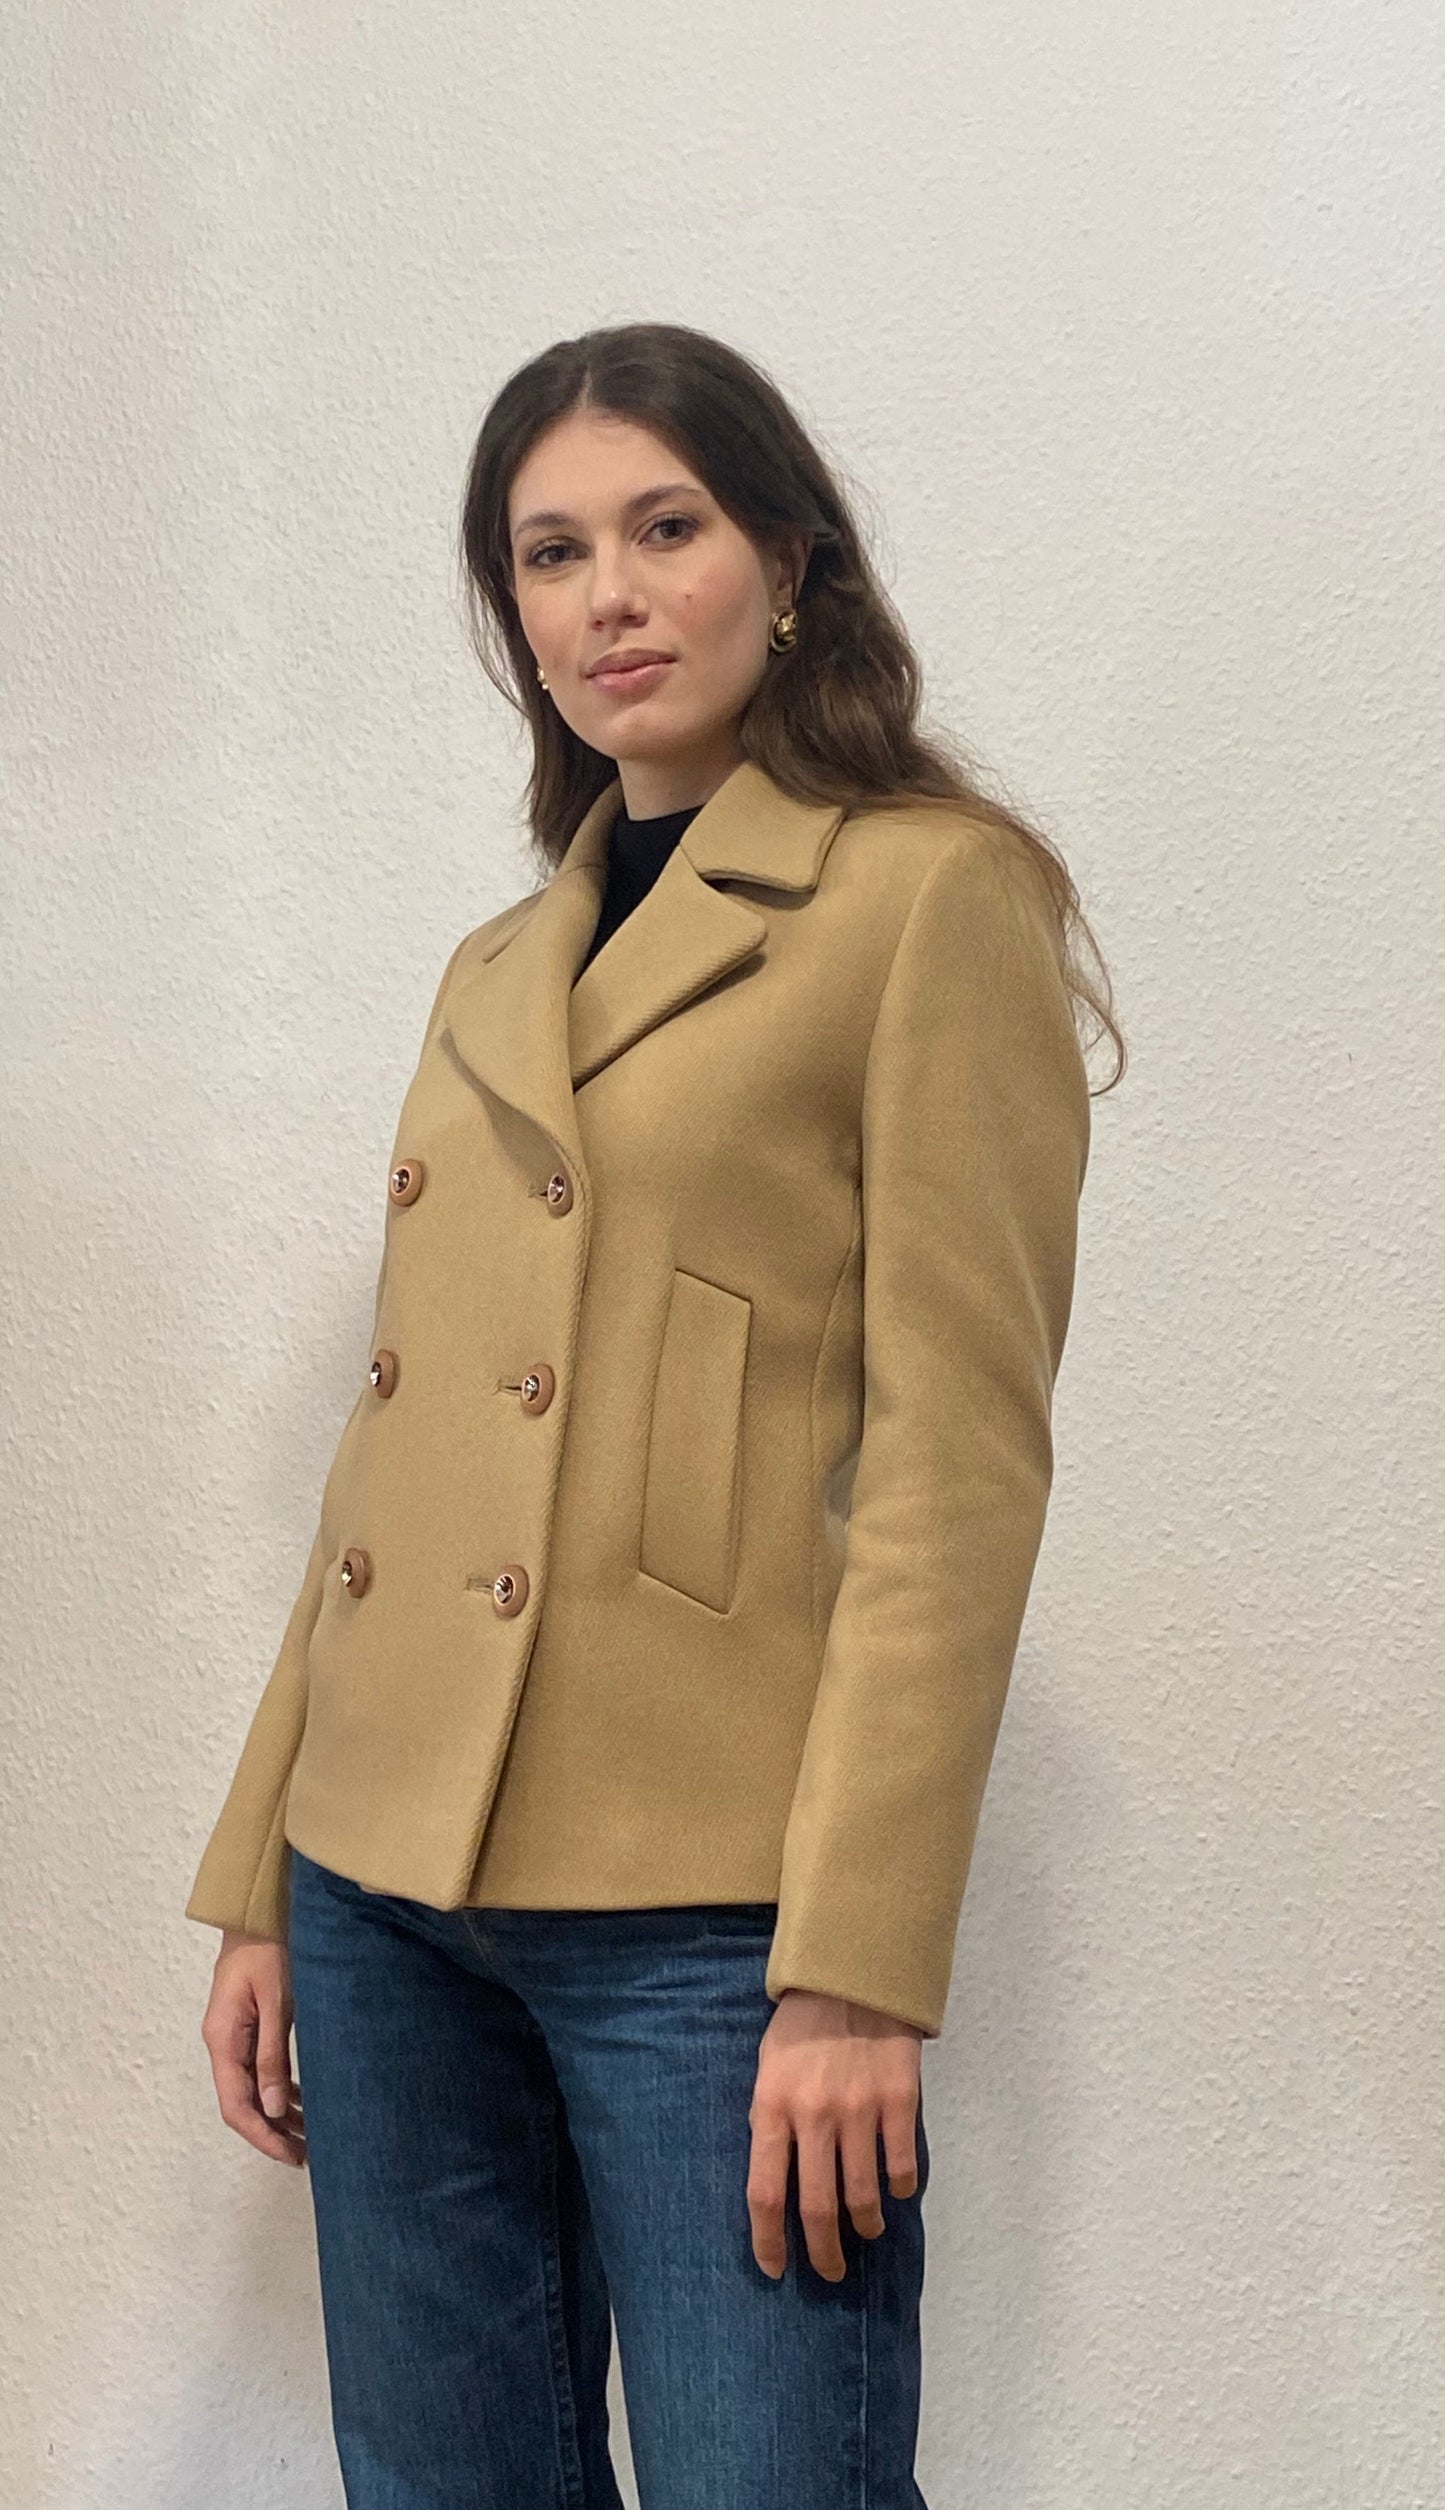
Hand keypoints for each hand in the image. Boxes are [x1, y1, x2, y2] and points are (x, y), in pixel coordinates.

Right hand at [200, 1928, 306, 2167]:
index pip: (236, 2104)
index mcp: (222, 2039)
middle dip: (272, 2132)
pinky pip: (259, 2068)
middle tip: (306, 2155)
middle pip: (242, 2102)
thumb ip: (273, 2054)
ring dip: (278, 2113)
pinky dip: (280, 2088)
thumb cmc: (270, 1948)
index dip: (262, 2135)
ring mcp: (233, 2034)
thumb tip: (275, 2108)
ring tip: (310, 2136)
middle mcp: (222, 2042)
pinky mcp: (248, 2025)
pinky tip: (303, 2101)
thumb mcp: (277, 2001)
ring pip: (252, 2088)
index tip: (290, 2155)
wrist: (259, 1910)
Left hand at [747, 1988, 922, 2281]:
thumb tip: (779, 2182)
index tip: (774, 2269)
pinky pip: (901, 2165)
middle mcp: (814, 2115)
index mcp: (771, 2106)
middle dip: (824, 2252)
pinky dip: (899, 2188)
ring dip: (865, 2225)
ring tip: (866, 2231)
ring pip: (863, 2195)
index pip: (764, 2193)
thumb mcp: (768, 2068)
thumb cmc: (802, 2024)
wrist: (852, 1971)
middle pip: (817, 2207)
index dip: (768, 2241)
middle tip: (830, 2271)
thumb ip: (772, 2122)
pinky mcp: (899, 2100)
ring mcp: (860, 2109)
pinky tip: (895, 2191)